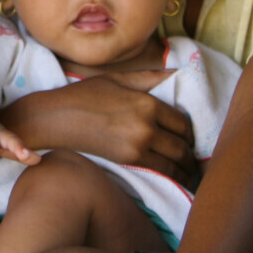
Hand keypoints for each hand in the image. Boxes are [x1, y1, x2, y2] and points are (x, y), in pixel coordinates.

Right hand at [0, 74, 195, 182]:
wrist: (57, 118)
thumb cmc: (85, 95)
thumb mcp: (119, 79)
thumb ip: (151, 78)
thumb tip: (178, 73)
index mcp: (147, 102)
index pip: (182, 122)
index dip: (190, 133)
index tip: (190, 138)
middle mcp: (147, 125)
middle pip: (182, 144)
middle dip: (191, 153)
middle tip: (195, 159)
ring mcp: (138, 145)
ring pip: (175, 161)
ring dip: (187, 169)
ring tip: (191, 174)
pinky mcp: (128, 160)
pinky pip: (161, 171)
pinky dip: (174, 177)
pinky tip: (178, 180)